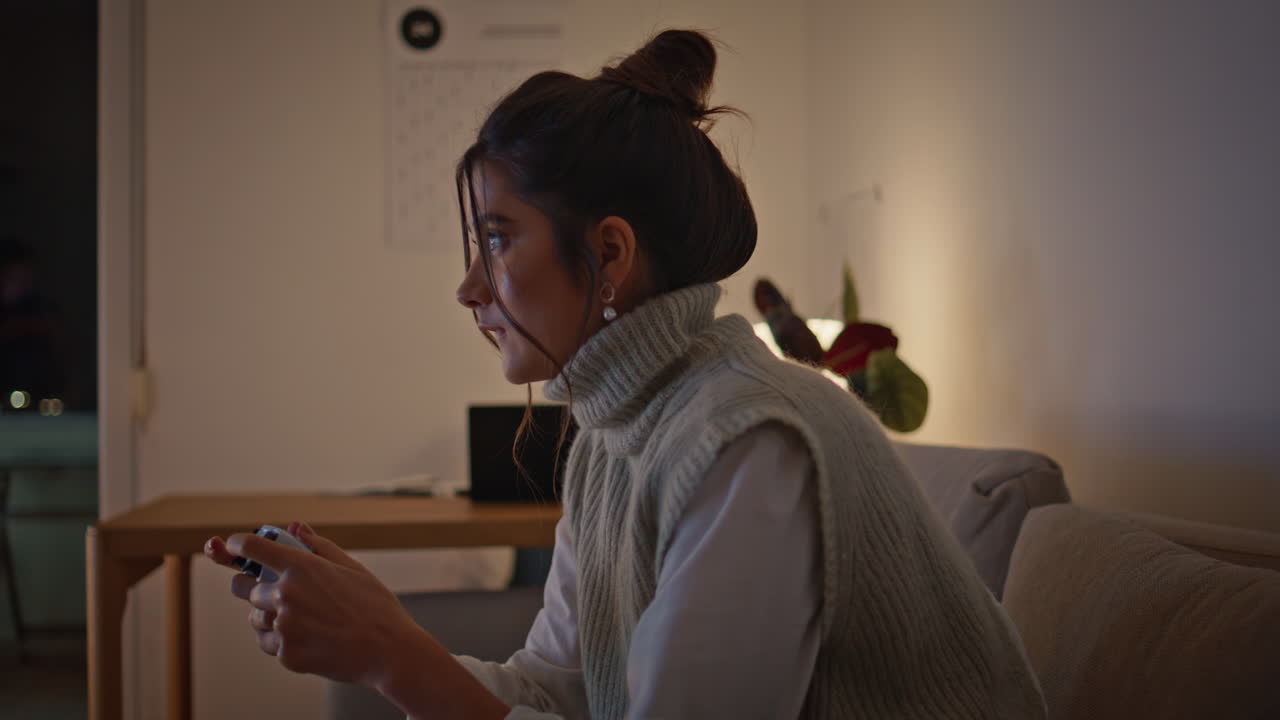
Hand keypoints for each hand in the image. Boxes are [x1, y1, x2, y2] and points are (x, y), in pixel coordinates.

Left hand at [205, 522, 424, 686]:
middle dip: (255, 584)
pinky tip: (306, 636)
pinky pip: (267, 642)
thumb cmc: (375, 606)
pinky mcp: (286, 654)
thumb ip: (318, 546)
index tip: (235, 546)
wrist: (388, 651)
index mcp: (301, 567)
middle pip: (243, 586)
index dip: (238, 544)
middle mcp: (285, 595)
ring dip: (267, 614)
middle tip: (274, 589)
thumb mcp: (351, 567)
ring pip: (253, 617)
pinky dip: (280, 639)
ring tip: (300, 618)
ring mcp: (284, 627)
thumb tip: (296, 527)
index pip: (251, 547)